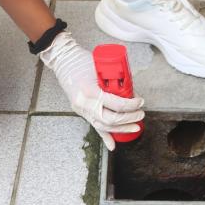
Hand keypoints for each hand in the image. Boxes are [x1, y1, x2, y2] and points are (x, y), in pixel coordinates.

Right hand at [39, 32, 143, 150]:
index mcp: (90, 91)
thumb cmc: (82, 60)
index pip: (116, 104)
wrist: (63, 60)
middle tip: (140, 114)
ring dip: (121, 129)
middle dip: (129, 119)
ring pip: (103, 126)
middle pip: (110, 119)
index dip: (131, 105)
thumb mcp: (101, 69)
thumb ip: (115, 81)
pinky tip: (112, 145)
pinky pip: (93, 126)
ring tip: (135, 126)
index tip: (140, 102)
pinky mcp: (80, 111)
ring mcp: (81, 109)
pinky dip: (104, 136)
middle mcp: (84, 103)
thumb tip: (132, 92)